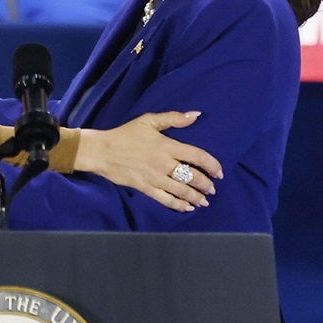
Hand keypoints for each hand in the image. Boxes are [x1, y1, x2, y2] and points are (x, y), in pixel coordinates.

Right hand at [74, 111, 222, 212]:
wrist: (102, 151)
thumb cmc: (126, 134)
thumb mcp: (149, 120)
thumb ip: (173, 118)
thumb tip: (196, 115)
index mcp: (167, 146)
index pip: (197, 156)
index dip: (212, 165)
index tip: (219, 172)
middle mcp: (164, 163)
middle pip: (192, 177)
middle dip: (206, 185)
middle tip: (213, 188)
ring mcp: (155, 177)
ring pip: (182, 191)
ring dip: (196, 197)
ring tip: (205, 201)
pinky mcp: (146, 188)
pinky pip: (166, 199)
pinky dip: (178, 205)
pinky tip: (187, 207)